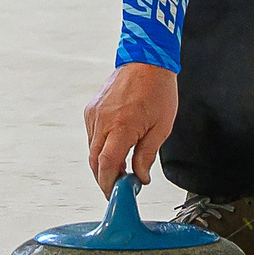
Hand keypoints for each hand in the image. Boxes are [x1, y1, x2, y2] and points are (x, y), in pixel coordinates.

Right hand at [84, 61, 177, 193]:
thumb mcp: (161, 128)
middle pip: (94, 161)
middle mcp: (103, 120)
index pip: (106, 164)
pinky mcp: (91, 109)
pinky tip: (116, 147)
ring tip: (122, 166)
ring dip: (103, 162)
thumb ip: (147, 155)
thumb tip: (140, 177)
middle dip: (105, 177)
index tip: (116, 193)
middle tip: (120, 186)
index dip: (108, 183)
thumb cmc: (158, 90)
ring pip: (92, 149)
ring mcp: (94, 113)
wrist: (147, 61)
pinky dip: (101, 147)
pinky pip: (92, 135)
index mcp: (122, 126)